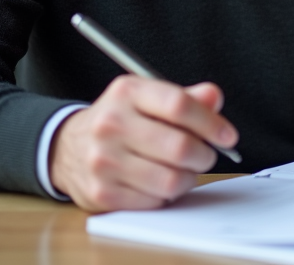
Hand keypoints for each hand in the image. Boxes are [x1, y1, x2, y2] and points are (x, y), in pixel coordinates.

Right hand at [49, 75, 238, 211]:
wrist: (67, 147)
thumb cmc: (119, 120)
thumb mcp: (146, 98)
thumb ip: (184, 97)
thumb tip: (214, 97)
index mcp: (127, 92)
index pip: (179, 104)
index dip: (211, 122)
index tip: (226, 135)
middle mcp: (111, 124)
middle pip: (179, 146)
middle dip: (204, 155)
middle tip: (206, 154)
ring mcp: (104, 160)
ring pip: (171, 179)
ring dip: (187, 177)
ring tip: (183, 170)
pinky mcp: (102, 192)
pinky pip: (155, 201)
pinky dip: (166, 195)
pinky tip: (159, 182)